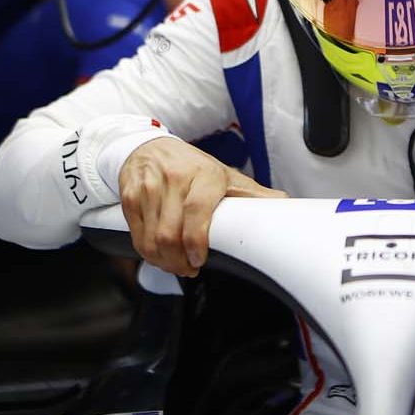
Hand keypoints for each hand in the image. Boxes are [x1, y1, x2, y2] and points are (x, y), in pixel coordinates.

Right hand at [119, 138, 284, 276]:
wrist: (149, 146)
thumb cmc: (191, 166)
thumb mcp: (224, 175)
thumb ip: (252, 194)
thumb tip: (285, 205)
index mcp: (203, 175)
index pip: (196, 211)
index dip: (196, 241)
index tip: (199, 259)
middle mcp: (173, 178)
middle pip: (170, 233)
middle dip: (179, 261)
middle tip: (189, 269)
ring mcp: (148, 187)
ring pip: (151, 239)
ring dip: (164, 262)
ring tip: (176, 266)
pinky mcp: (130, 196)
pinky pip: (136, 236)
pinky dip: (148, 253)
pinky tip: (159, 255)